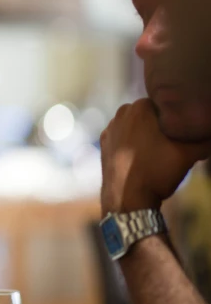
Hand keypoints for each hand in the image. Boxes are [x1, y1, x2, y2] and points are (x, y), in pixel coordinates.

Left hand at [100, 98, 210, 213]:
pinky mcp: (103, 143)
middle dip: (162, 127)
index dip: (177, 120)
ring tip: (158, 153)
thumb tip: (209, 133)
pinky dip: (133, 144)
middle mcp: (122, 112)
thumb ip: (203, 138)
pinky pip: (124, 138)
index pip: (166, 106)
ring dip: (147, 135)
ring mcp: (110, 127)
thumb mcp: (189, 153)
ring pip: (137, 126)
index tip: (183, 134)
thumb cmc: (158, 170)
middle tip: (173, 144)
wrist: (128, 197)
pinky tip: (142, 158)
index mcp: (140, 106)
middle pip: (150, 116)